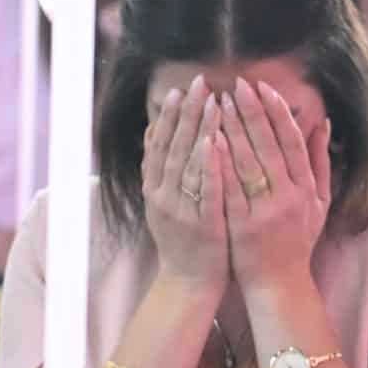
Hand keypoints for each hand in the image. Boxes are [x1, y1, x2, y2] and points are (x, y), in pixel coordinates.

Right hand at [140, 75, 225, 289]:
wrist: (188, 283)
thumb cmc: (183, 240)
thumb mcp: (162, 202)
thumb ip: (157, 169)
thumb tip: (151, 130)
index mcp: (154, 190)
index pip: (159, 146)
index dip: (169, 117)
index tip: (178, 89)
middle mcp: (163, 197)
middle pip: (173, 148)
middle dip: (186, 113)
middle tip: (197, 84)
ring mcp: (181, 210)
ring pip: (188, 164)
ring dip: (199, 130)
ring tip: (211, 102)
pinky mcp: (202, 223)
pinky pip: (205, 189)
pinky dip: (209, 165)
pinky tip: (216, 142)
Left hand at [216, 83, 330, 294]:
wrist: (278, 284)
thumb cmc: (297, 239)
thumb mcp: (318, 202)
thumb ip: (319, 162)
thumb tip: (322, 122)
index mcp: (306, 188)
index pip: (292, 141)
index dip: (277, 112)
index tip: (262, 87)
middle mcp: (288, 197)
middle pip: (269, 146)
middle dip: (251, 112)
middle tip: (235, 85)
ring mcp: (265, 212)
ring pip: (247, 163)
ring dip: (232, 130)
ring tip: (218, 103)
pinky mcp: (241, 225)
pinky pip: (229, 188)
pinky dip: (219, 163)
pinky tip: (208, 140)